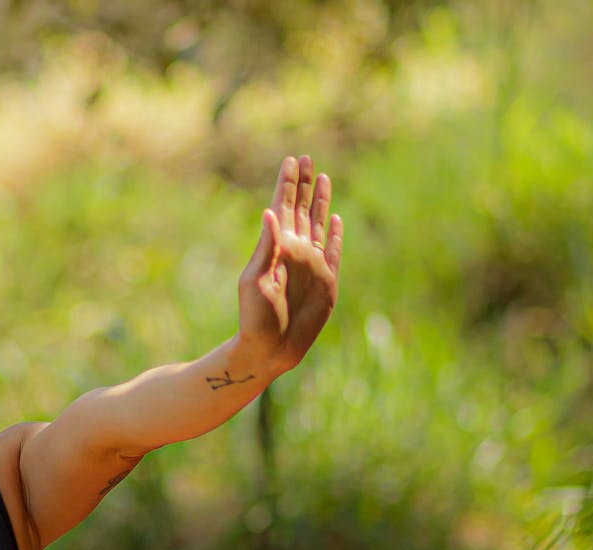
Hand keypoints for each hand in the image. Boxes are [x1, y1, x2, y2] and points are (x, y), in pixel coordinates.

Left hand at [236, 155, 342, 373]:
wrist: (271, 347)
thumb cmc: (255, 317)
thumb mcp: (255, 280)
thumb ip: (266, 247)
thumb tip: (270, 212)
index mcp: (276, 247)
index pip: (282, 206)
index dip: (287, 183)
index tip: (290, 160)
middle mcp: (295, 250)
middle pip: (302, 209)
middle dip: (304, 184)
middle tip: (306, 158)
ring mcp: (312, 264)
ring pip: (319, 223)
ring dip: (320, 201)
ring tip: (323, 177)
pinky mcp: (327, 280)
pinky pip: (334, 250)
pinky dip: (336, 234)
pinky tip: (336, 218)